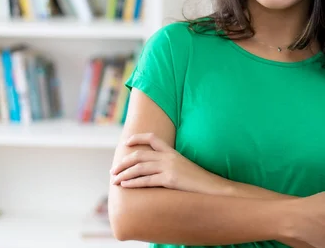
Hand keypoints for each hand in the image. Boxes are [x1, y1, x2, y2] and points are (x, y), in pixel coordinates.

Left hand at [110, 133, 228, 194]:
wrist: (211, 187)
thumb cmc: (197, 180)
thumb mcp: (182, 167)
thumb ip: (169, 164)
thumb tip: (154, 168)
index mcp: (172, 152)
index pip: (152, 138)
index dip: (137, 138)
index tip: (126, 143)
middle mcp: (169, 157)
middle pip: (140, 155)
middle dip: (123, 162)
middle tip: (113, 170)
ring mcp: (169, 167)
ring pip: (140, 168)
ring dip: (124, 174)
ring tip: (115, 179)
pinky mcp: (170, 179)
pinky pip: (146, 180)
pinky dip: (133, 182)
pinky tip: (125, 185)